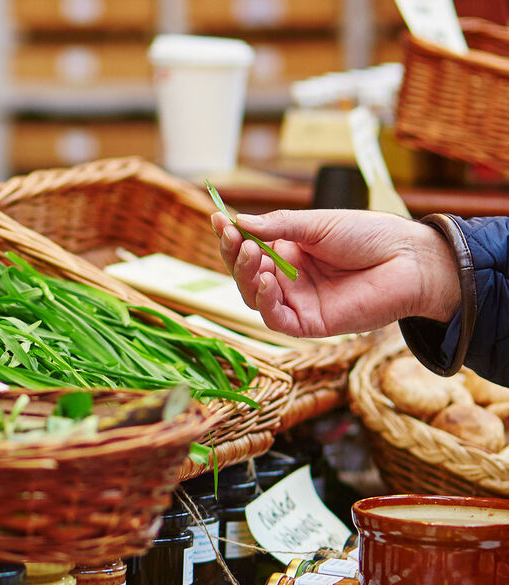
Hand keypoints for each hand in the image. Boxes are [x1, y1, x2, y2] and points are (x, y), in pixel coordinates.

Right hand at [212, 208, 460, 337]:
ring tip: (250, 252)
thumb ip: (278, 226)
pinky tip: (268, 280)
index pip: (248, 247)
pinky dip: (266, 301)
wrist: (409, 259)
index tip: (218, 218)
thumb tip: (238, 221)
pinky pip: (276, 319)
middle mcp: (288, 278)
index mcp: (288, 251)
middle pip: (245, 273)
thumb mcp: (317, 223)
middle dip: (234, 253)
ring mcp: (297, 301)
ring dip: (246, 275)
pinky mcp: (309, 324)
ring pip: (254, 296)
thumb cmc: (369, 236)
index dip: (231, 236)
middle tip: (232, 236)